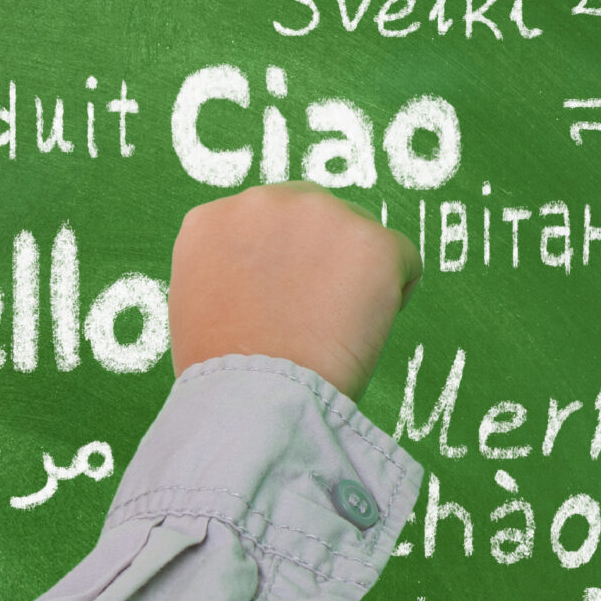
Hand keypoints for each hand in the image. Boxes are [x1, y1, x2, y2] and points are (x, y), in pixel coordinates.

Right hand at [167, 182, 422, 399]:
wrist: (254, 397)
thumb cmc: (223, 373)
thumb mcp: (196, 305)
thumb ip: (229, 271)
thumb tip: (268, 275)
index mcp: (214, 219)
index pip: (264, 223)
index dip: (278, 264)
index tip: (280, 303)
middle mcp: (264, 202)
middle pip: (314, 216)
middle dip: (320, 257)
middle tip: (313, 317)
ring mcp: (321, 215)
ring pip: (359, 236)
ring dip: (355, 275)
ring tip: (333, 329)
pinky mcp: (374, 241)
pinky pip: (403, 260)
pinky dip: (394, 295)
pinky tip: (363, 332)